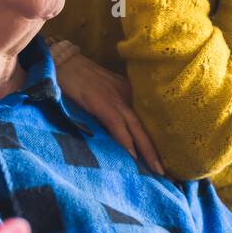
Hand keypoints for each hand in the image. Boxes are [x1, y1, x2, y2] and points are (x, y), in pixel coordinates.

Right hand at [55, 54, 163, 175]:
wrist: (65, 61)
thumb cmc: (81, 76)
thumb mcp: (106, 88)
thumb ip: (116, 102)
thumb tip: (122, 126)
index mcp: (129, 93)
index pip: (146, 119)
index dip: (156, 138)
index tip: (166, 158)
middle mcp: (126, 96)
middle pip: (145, 126)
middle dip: (156, 150)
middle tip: (166, 171)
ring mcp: (114, 99)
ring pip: (136, 128)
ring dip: (147, 149)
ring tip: (156, 168)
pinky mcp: (100, 102)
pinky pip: (116, 124)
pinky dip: (124, 139)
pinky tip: (132, 154)